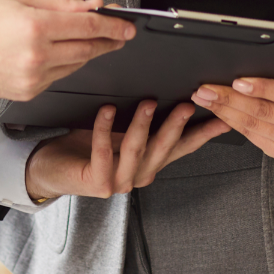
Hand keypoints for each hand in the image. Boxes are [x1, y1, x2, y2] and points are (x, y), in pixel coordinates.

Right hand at [0, 0, 134, 101]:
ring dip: (88, 53)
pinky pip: (59, 77)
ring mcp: (33, 78)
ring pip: (76, 66)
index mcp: (35, 27)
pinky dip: (67, 65)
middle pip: (88, 49)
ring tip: (95, 40)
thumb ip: (58, 3)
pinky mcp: (28, 93)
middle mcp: (37, 56)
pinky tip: (65, 54)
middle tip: (121, 34)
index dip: (112, 24)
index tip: (127, 24)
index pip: (88, 25)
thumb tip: (89, 4)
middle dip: (108, 41)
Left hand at [25, 99, 230, 199]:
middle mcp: (138, 175)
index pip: (183, 147)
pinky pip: (103, 152)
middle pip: (164, 149)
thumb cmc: (84, 147)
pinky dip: (105, 129)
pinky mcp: (97, 182)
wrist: (50, 169)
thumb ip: (141, 121)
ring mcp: (119, 182)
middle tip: (187, 105)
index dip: (204, 134)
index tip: (223, 120)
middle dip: (177, 126)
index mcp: (149, 163)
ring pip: (137, 150)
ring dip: (144, 125)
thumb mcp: (119, 131)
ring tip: (148, 102)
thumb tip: (162, 92)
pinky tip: (107, 110)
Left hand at [189, 71, 273, 162]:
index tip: (237, 81)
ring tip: (205, 98)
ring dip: (224, 111)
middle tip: (206, 89)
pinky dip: (232, 123)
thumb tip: (245, 63)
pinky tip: (219, 112)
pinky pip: (252, 137)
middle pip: (265, 112)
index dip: (263, 88)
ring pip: (254, 126)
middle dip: (230, 99)